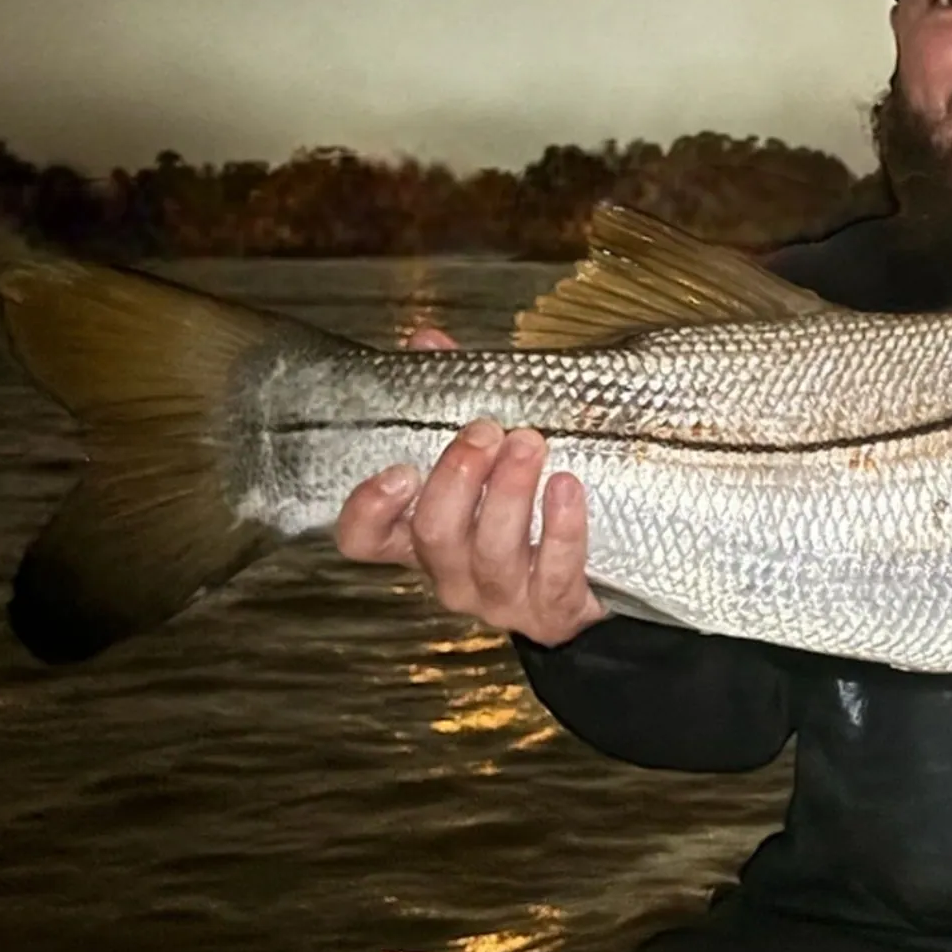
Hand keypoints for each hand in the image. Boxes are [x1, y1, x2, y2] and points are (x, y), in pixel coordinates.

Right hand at [333, 327, 606, 645]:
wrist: (588, 587)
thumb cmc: (526, 511)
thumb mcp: (486, 457)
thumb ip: (452, 400)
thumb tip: (429, 342)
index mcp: (421, 536)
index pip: (364, 538)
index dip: (369, 509)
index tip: (400, 468)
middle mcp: (451, 572)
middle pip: (434, 532)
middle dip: (459, 476)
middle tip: (486, 431)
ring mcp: (500, 597)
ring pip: (491, 550)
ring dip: (510, 491)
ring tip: (531, 443)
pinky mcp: (552, 609)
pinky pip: (554, 570)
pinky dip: (562, 527)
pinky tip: (568, 485)